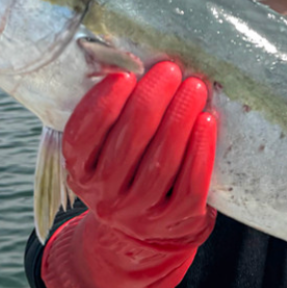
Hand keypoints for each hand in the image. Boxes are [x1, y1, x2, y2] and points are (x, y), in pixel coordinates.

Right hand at [63, 62, 216, 245]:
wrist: (145, 229)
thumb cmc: (129, 169)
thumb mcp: (106, 148)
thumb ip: (113, 115)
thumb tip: (134, 58)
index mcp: (80, 169)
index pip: (82, 136)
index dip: (102, 104)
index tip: (125, 74)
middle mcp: (104, 195)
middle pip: (128, 144)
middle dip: (151, 101)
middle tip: (170, 70)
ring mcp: (139, 212)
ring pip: (161, 163)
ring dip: (179, 119)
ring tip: (193, 88)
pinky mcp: (174, 221)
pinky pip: (190, 185)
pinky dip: (200, 151)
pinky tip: (207, 121)